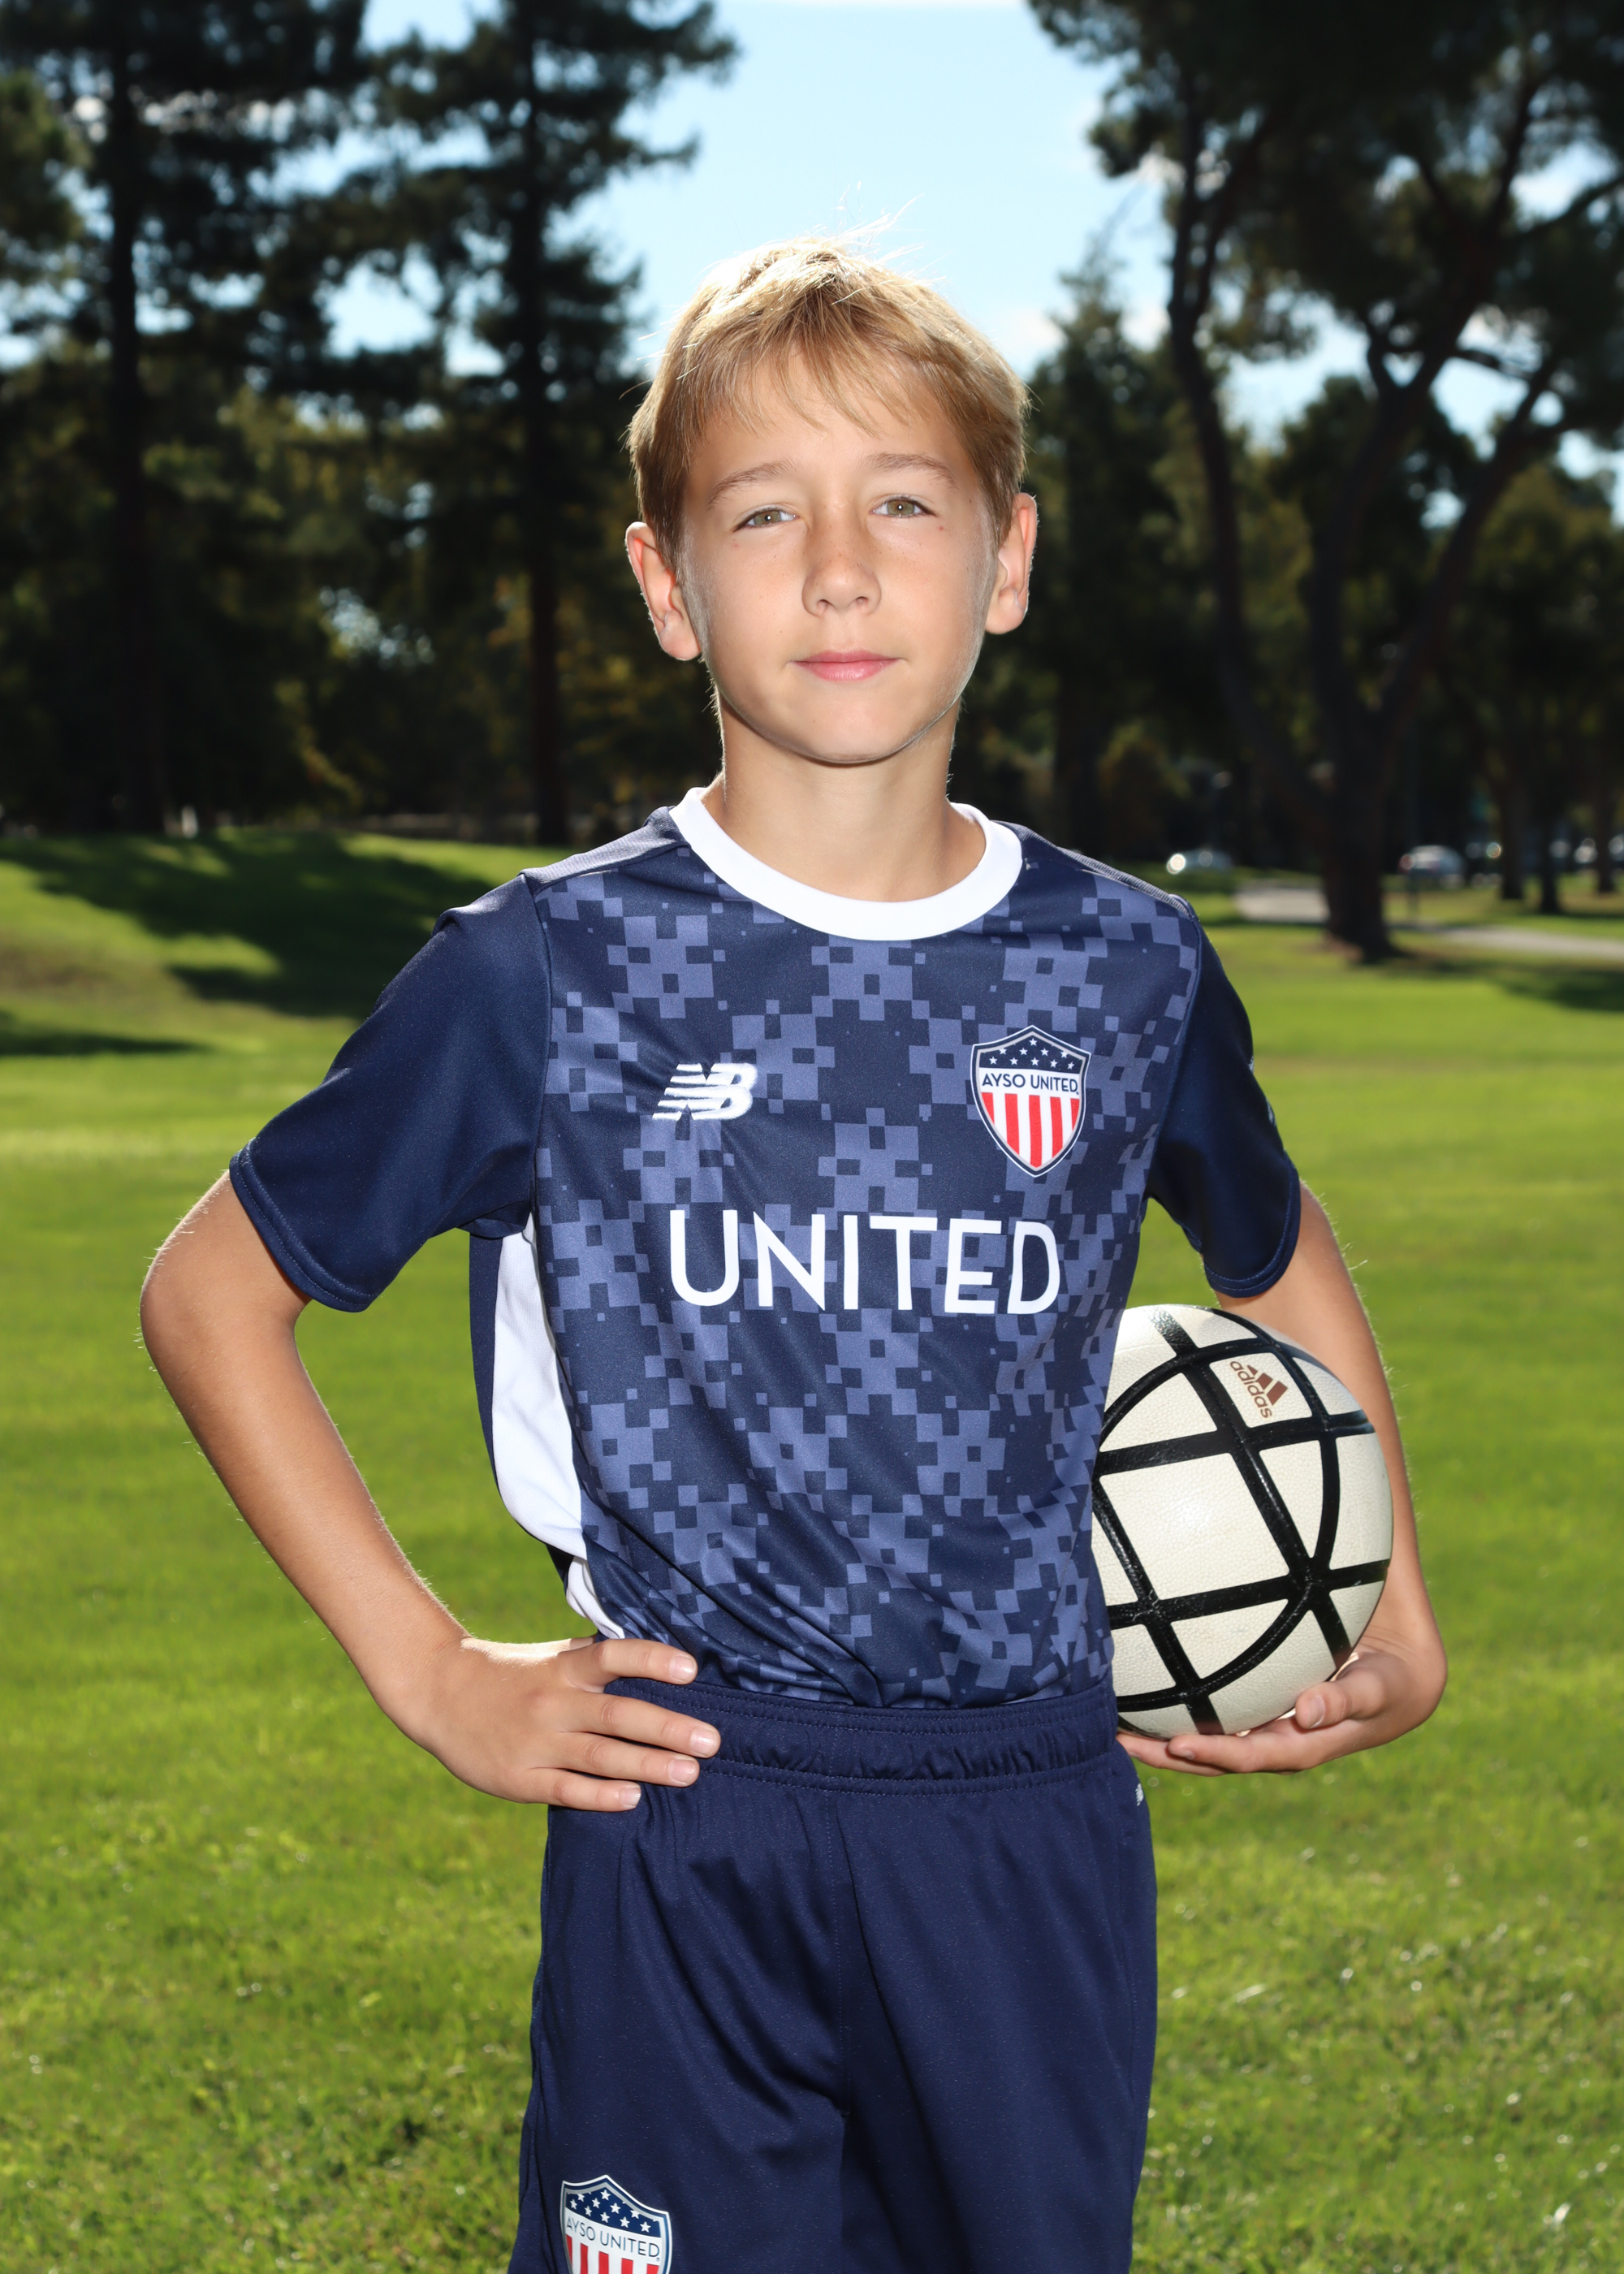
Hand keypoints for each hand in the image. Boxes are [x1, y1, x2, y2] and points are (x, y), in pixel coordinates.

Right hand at [411, 1634, 719, 1810]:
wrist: (439, 1693)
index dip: (651, 1660)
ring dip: (647, 1765)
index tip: (691, 1668)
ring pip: (599, 1755)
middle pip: (617, 1714)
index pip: (612, 1656)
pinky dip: (600, 1796)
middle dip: (667, 1728)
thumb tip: (662, 1657)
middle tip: (712, 1741)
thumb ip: (597, 1659)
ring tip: (689, 1773)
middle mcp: (553, 1702)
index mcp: (563, 1668)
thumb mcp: (552, 1655)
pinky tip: (633, 1799)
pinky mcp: (518, 1778)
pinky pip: (565, 1790)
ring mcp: (535, 1742)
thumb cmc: (513, 1673)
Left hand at [1115, 1620, 1446, 1777]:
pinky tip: (1147, 1694)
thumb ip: (1350, 1696)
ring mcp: (1275, 1724)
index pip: (1259, 1755)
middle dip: (1175, 1756)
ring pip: (1217, 1737)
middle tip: (1124, 1741)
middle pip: (1225, 1756)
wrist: (1407, 1661)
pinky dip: (1187, 1708)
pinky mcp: (1266, 1706)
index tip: (1178, 1744)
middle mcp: (1288, 1739)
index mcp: (1315, 1743)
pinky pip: (1221, 1712)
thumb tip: (1306, 1711)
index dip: (1221, 1754)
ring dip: (1169, 1737)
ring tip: (1118, 1727)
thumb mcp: (1385, 1683)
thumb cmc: (1399, 1666)